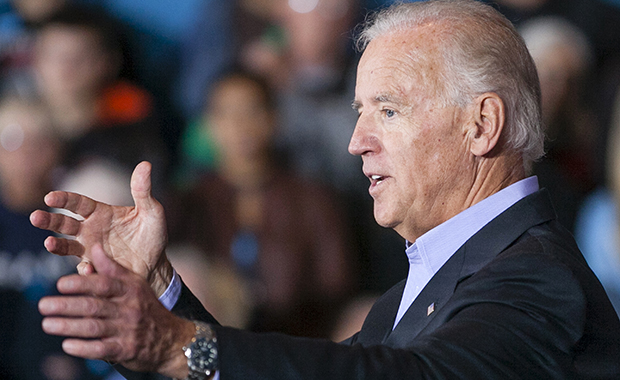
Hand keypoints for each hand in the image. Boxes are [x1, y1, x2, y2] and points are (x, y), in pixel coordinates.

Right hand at [30, 161, 171, 294]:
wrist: (156, 265)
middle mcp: (90, 230)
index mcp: (101, 213)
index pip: (78, 203)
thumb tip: (145, 164)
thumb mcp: (152, 212)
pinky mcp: (96, 268)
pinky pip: (84, 268)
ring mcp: (90, 250)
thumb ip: (143, 191)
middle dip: (49, 220)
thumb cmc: (153, 235)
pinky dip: (84, 269)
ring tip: (49, 243)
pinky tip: (88, 268)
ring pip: (66, 246)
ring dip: (56, 245)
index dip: (64, 200)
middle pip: (64, 223)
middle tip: (35, 217)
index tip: (50, 197)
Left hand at [39, 244, 194, 377]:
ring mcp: (128, 330)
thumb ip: (112, 269)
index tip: (60, 284)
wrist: (172, 338)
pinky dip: (82, 348)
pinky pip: (100, 349)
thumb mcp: (135, 284)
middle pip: (94, 306)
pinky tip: (66, 345)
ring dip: (67, 326)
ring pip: (93, 327)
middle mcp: (129, 308)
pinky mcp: (126, 350)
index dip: (81, 283)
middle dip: (66, 306)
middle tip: (43, 305)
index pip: (104, 284)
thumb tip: (93, 248)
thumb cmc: (146, 308)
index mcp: (130, 289)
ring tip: (47, 324)